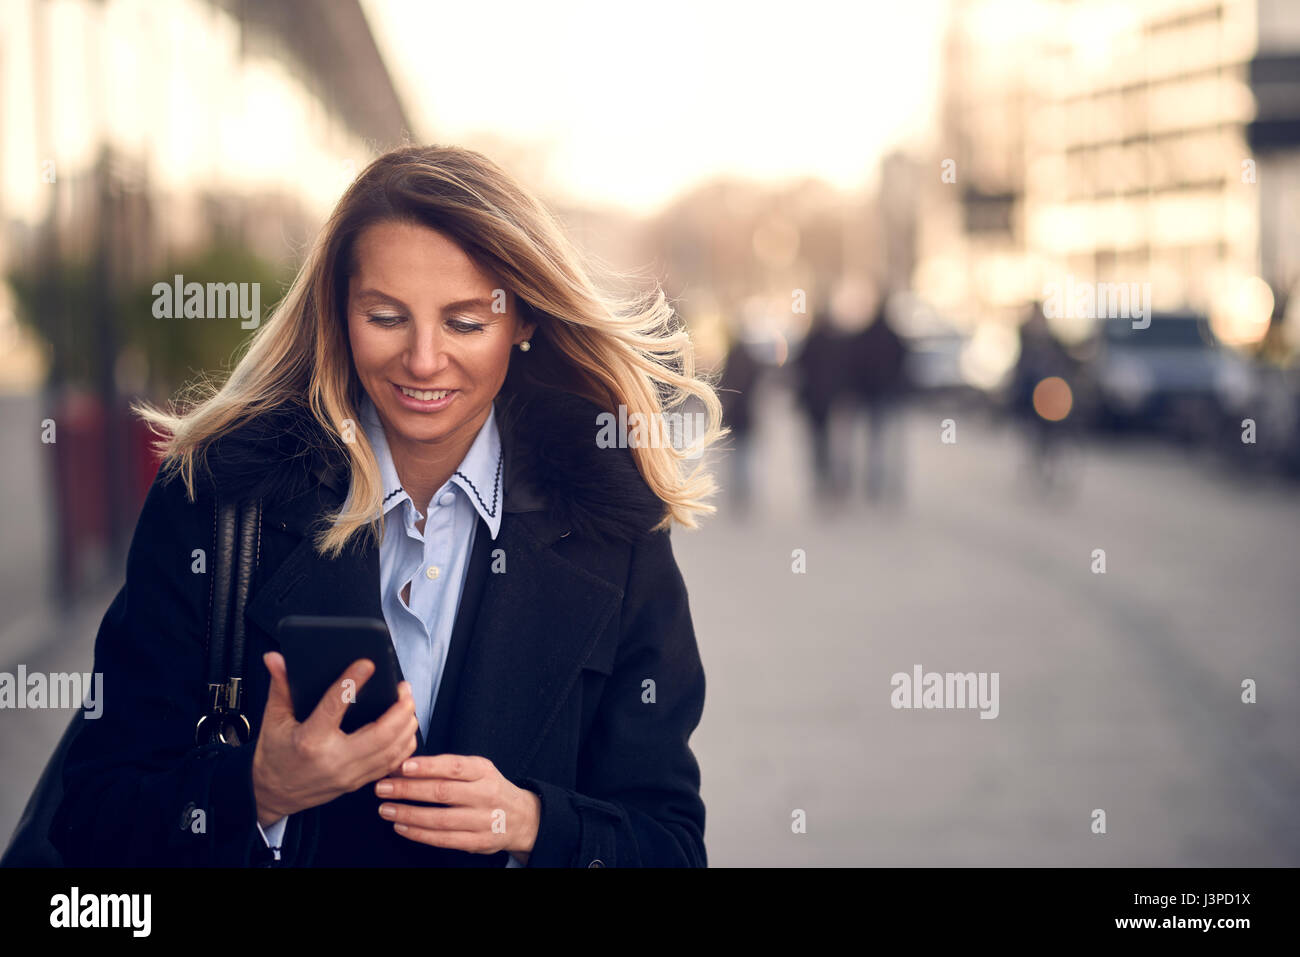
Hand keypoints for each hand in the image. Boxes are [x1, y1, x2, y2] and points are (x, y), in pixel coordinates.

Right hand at [252, 652, 418, 826]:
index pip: (335, 706)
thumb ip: (280, 686)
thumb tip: (275, 658)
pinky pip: (390, 765)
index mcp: (310, 740)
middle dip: (400, 709)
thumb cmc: (274, 756)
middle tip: (404, 688)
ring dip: (407, 725)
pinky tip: (406, 729)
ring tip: (408, 704)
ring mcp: (349, 774)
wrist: (272, 795)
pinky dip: (404, 745)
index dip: (352, 682)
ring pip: (392, 751)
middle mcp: (334, 759)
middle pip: (381, 734)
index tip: (367, 664)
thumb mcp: (273, 719)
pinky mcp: (357, 782)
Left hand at [374, 754, 540, 863]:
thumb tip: (406, 765)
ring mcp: (482, 821)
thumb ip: (448, 768)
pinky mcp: (478, 842)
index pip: (454, 767)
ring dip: (408, 814)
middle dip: (408, 790)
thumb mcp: (479, 769)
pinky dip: (419, 834)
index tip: (402, 766)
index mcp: (484, 771)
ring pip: (440, 819)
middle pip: (443, 793)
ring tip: (386, 809)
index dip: (427, 767)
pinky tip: (402, 827)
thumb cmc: (490, 788)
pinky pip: (444, 839)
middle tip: (383, 787)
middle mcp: (485, 795)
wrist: (522, 818)